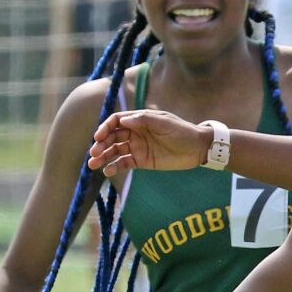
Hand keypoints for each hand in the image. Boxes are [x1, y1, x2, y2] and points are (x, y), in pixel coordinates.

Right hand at [88, 109, 210, 177]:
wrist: (197, 149)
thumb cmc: (182, 132)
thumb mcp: (164, 123)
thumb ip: (144, 120)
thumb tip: (124, 120)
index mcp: (139, 120)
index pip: (115, 122)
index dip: (105, 128)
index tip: (98, 137)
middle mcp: (135, 133)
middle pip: (112, 137)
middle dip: (100, 144)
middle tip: (94, 153)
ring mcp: (137, 147)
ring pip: (114, 151)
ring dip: (102, 156)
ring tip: (93, 164)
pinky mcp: (141, 161)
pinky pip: (124, 163)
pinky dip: (114, 167)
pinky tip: (107, 171)